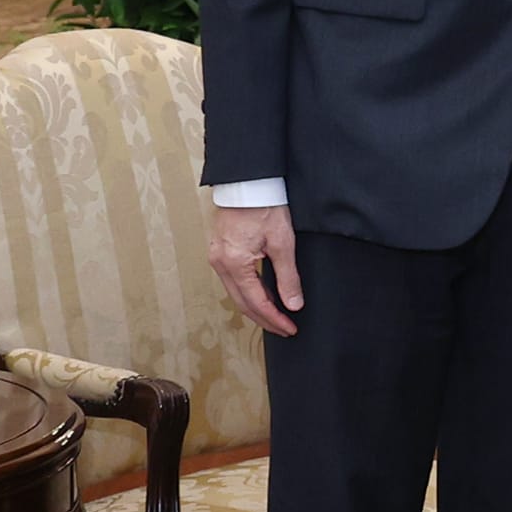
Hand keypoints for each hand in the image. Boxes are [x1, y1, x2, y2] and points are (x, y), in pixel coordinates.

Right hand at [210, 203, 303, 337]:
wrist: (248, 182)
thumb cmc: (264, 206)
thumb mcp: (283, 243)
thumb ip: (288, 277)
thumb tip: (294, 304)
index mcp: (235, 263)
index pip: (256, 302)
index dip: (274, 319)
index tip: (290, 328)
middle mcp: (220, 263)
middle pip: (242, 303)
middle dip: (264, 319)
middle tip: (284, 329)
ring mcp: (217, 257)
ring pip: (236, 293)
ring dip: (256, 307)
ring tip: (276, 317)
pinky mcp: (220, 251)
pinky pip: (232, 281)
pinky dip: (248, 293)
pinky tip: (262, 296)